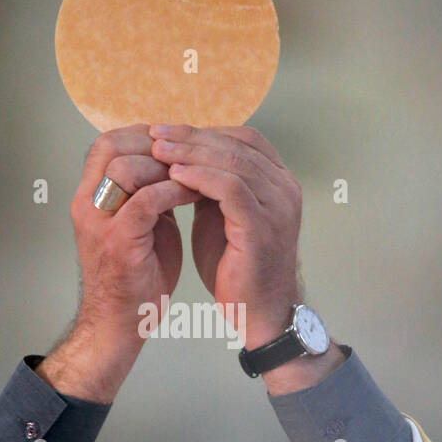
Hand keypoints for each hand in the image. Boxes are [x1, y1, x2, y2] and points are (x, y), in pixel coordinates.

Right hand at [72, 124, 199, 335]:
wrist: (121, 323)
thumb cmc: (136, 275)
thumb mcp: (142, 223)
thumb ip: (150, 192)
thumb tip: (176, 164)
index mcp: (89, 196)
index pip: (106, 143)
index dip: (142, 135)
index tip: (178, 143)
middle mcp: (86, 204)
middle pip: (111, 146)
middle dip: (155, 144)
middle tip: (189, 154)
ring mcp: (99, 222)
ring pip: (125, 168)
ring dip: (166, 166)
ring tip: (195, 173)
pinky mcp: (118, 242)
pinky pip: (147, 201)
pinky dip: (174, 192)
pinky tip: (196, 195)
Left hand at [149, 124, 302, 346]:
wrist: (256, 311)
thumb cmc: (237, 266)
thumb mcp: (222, 215)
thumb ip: (211, 186)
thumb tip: (182, 158)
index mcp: (278, 181)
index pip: (244, 138)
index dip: (204, 130)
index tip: (167, 131)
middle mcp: (285, 188)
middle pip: (237, 144)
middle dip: (192, 137)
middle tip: (156, 133)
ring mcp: (278, 206)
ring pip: (233, 162)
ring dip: (191, 153)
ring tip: (159, 151)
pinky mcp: (263, 227)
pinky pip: (231, 189)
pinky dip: (200, 178)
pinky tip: (174, 175)